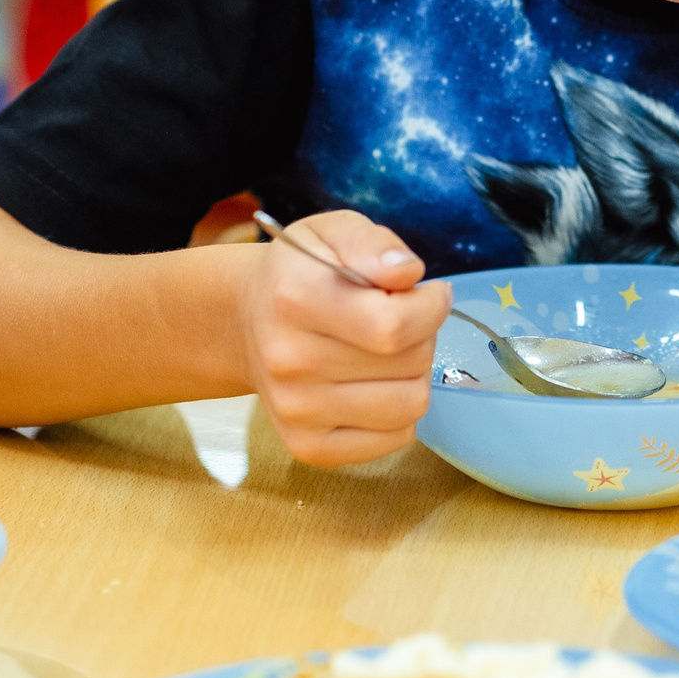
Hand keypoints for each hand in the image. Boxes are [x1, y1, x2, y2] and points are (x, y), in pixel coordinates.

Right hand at [238, 210, 451, 467]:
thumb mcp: (334, 232)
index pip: (393, 325)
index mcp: (297, 298)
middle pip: (408, 364)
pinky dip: (400, 411)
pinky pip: (395, 439)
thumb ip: (374, 245)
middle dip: (423, 335)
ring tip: (390, 352)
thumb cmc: (304, 272)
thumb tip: (408, 274)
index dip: (431, 308)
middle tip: (400, 319)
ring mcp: (295, 411)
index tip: (432, 294)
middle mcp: (290, 361)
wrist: (246, 321)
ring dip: (414, 374)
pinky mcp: (307, 446)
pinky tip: (377, 384)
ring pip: (409, 405)